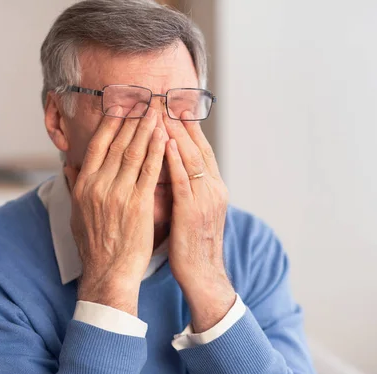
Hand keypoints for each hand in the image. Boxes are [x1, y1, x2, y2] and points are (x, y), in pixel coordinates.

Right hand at [66, 105, 164, 315]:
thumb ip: (74, 185)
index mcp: (83, 184)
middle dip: (132, 118)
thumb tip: (69, 165)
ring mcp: (118, 193)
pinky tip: (163, 136)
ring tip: (156, 110)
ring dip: (146, 128)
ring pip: (133, 152)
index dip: (110, 122)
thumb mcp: (76, 213)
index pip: (97, 144)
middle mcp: (98, 185)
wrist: (108, 272)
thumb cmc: (94, 244)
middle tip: (144, 99)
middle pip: (117, 142)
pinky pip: (148, 171)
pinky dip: (156, 151)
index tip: (120, 105)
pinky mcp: (138, 204)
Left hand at [163, 111, 235, 332]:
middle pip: (198, 145)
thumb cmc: (193, 244)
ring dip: (176, 132)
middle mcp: (213, 187)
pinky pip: (182, 179)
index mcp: (214, 186)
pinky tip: (163, 141)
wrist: (204, 274)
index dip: (189, 125)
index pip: (201, 148)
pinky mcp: (192, 210)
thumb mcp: (196, 211)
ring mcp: (205, 197)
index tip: (176, 103)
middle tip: (168, 96)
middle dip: (182, 120)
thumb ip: (188, 188)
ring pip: (190, 157)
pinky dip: (173, 158)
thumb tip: (175, 169)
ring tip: (163, 109)